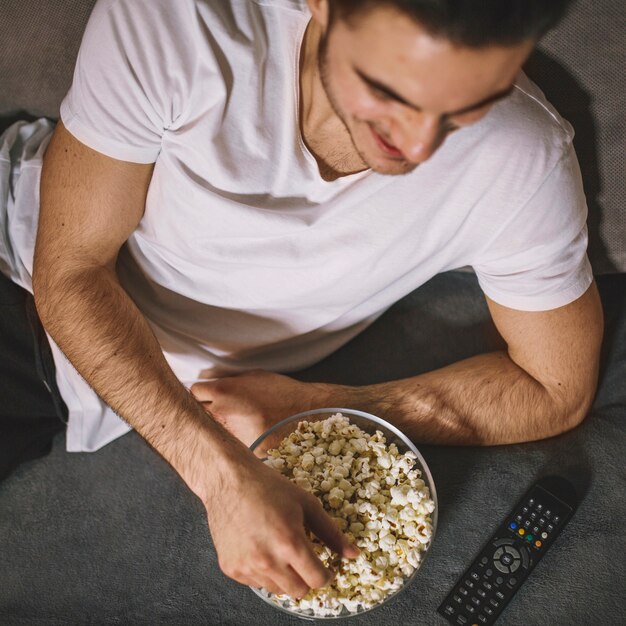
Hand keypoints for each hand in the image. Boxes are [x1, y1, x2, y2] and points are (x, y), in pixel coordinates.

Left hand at [191, 370, 328, 446]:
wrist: (306, 412)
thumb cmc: (281, 391)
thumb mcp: (253, 376)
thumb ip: (229, 381)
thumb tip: (212, 384)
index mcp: (223, 391)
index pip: (195, 392)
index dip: (202, 393)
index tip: (208, 396)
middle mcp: (222, 413)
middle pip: (198, 413)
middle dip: (206, 411)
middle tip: (220, 412)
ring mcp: (231, 434)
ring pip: (212, 432)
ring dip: (219, 429)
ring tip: (237, 425)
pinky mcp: (241, 450)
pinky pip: (230, 446)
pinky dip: (234, 443)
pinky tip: (247, 436)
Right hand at [206, 448, 359, 597]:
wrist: (229, 479)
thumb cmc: (269, 486)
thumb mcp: (306, 503)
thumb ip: (331, 532)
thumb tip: (354, 553)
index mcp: (290, 542)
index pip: (318, 579)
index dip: (326, 573)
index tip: (325, 566)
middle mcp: (267, 560)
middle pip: (299, 591)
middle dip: (306, 577)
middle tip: (303, 557)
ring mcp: (246, 566)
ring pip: (277, 590)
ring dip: (284, 576)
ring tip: (280, 550)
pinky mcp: (231, 568)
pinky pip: (256, 583)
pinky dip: (263, 572)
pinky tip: (261, 548)